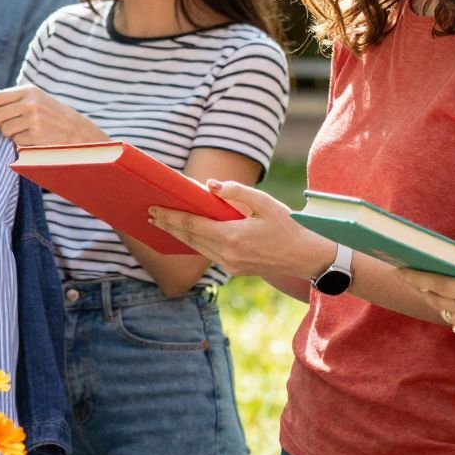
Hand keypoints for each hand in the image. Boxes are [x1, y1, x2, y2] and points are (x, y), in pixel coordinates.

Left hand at [0, 85, 105, 148]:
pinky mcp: (36, 135)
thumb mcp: (37, 98)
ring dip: (10, 134)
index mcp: (28, 90)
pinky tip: (32, 138)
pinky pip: (16, 140)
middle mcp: (30, 102)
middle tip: (9, 126)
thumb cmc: (53, 115)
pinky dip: (21, 142)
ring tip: (24, 131)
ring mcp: (34, 119)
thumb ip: (15, 99)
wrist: (77, 130)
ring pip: (4, 129)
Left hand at [150, 181, 329, 279]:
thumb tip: (209, 185)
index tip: (154, 208)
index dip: (171, 216)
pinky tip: (186, 235)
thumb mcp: (266, 203)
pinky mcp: (234, 269)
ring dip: (178, 235)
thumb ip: (237, 192)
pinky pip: (207, 254)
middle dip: (168, 226)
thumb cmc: (288, 225)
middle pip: (189, 238)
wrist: (305, 257)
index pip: (193, 224)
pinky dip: (194, 243)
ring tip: (161, 224)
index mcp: (233, 236)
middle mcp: (228, 253)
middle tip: (149, 214)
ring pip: (196, 248)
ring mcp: (230, 264)